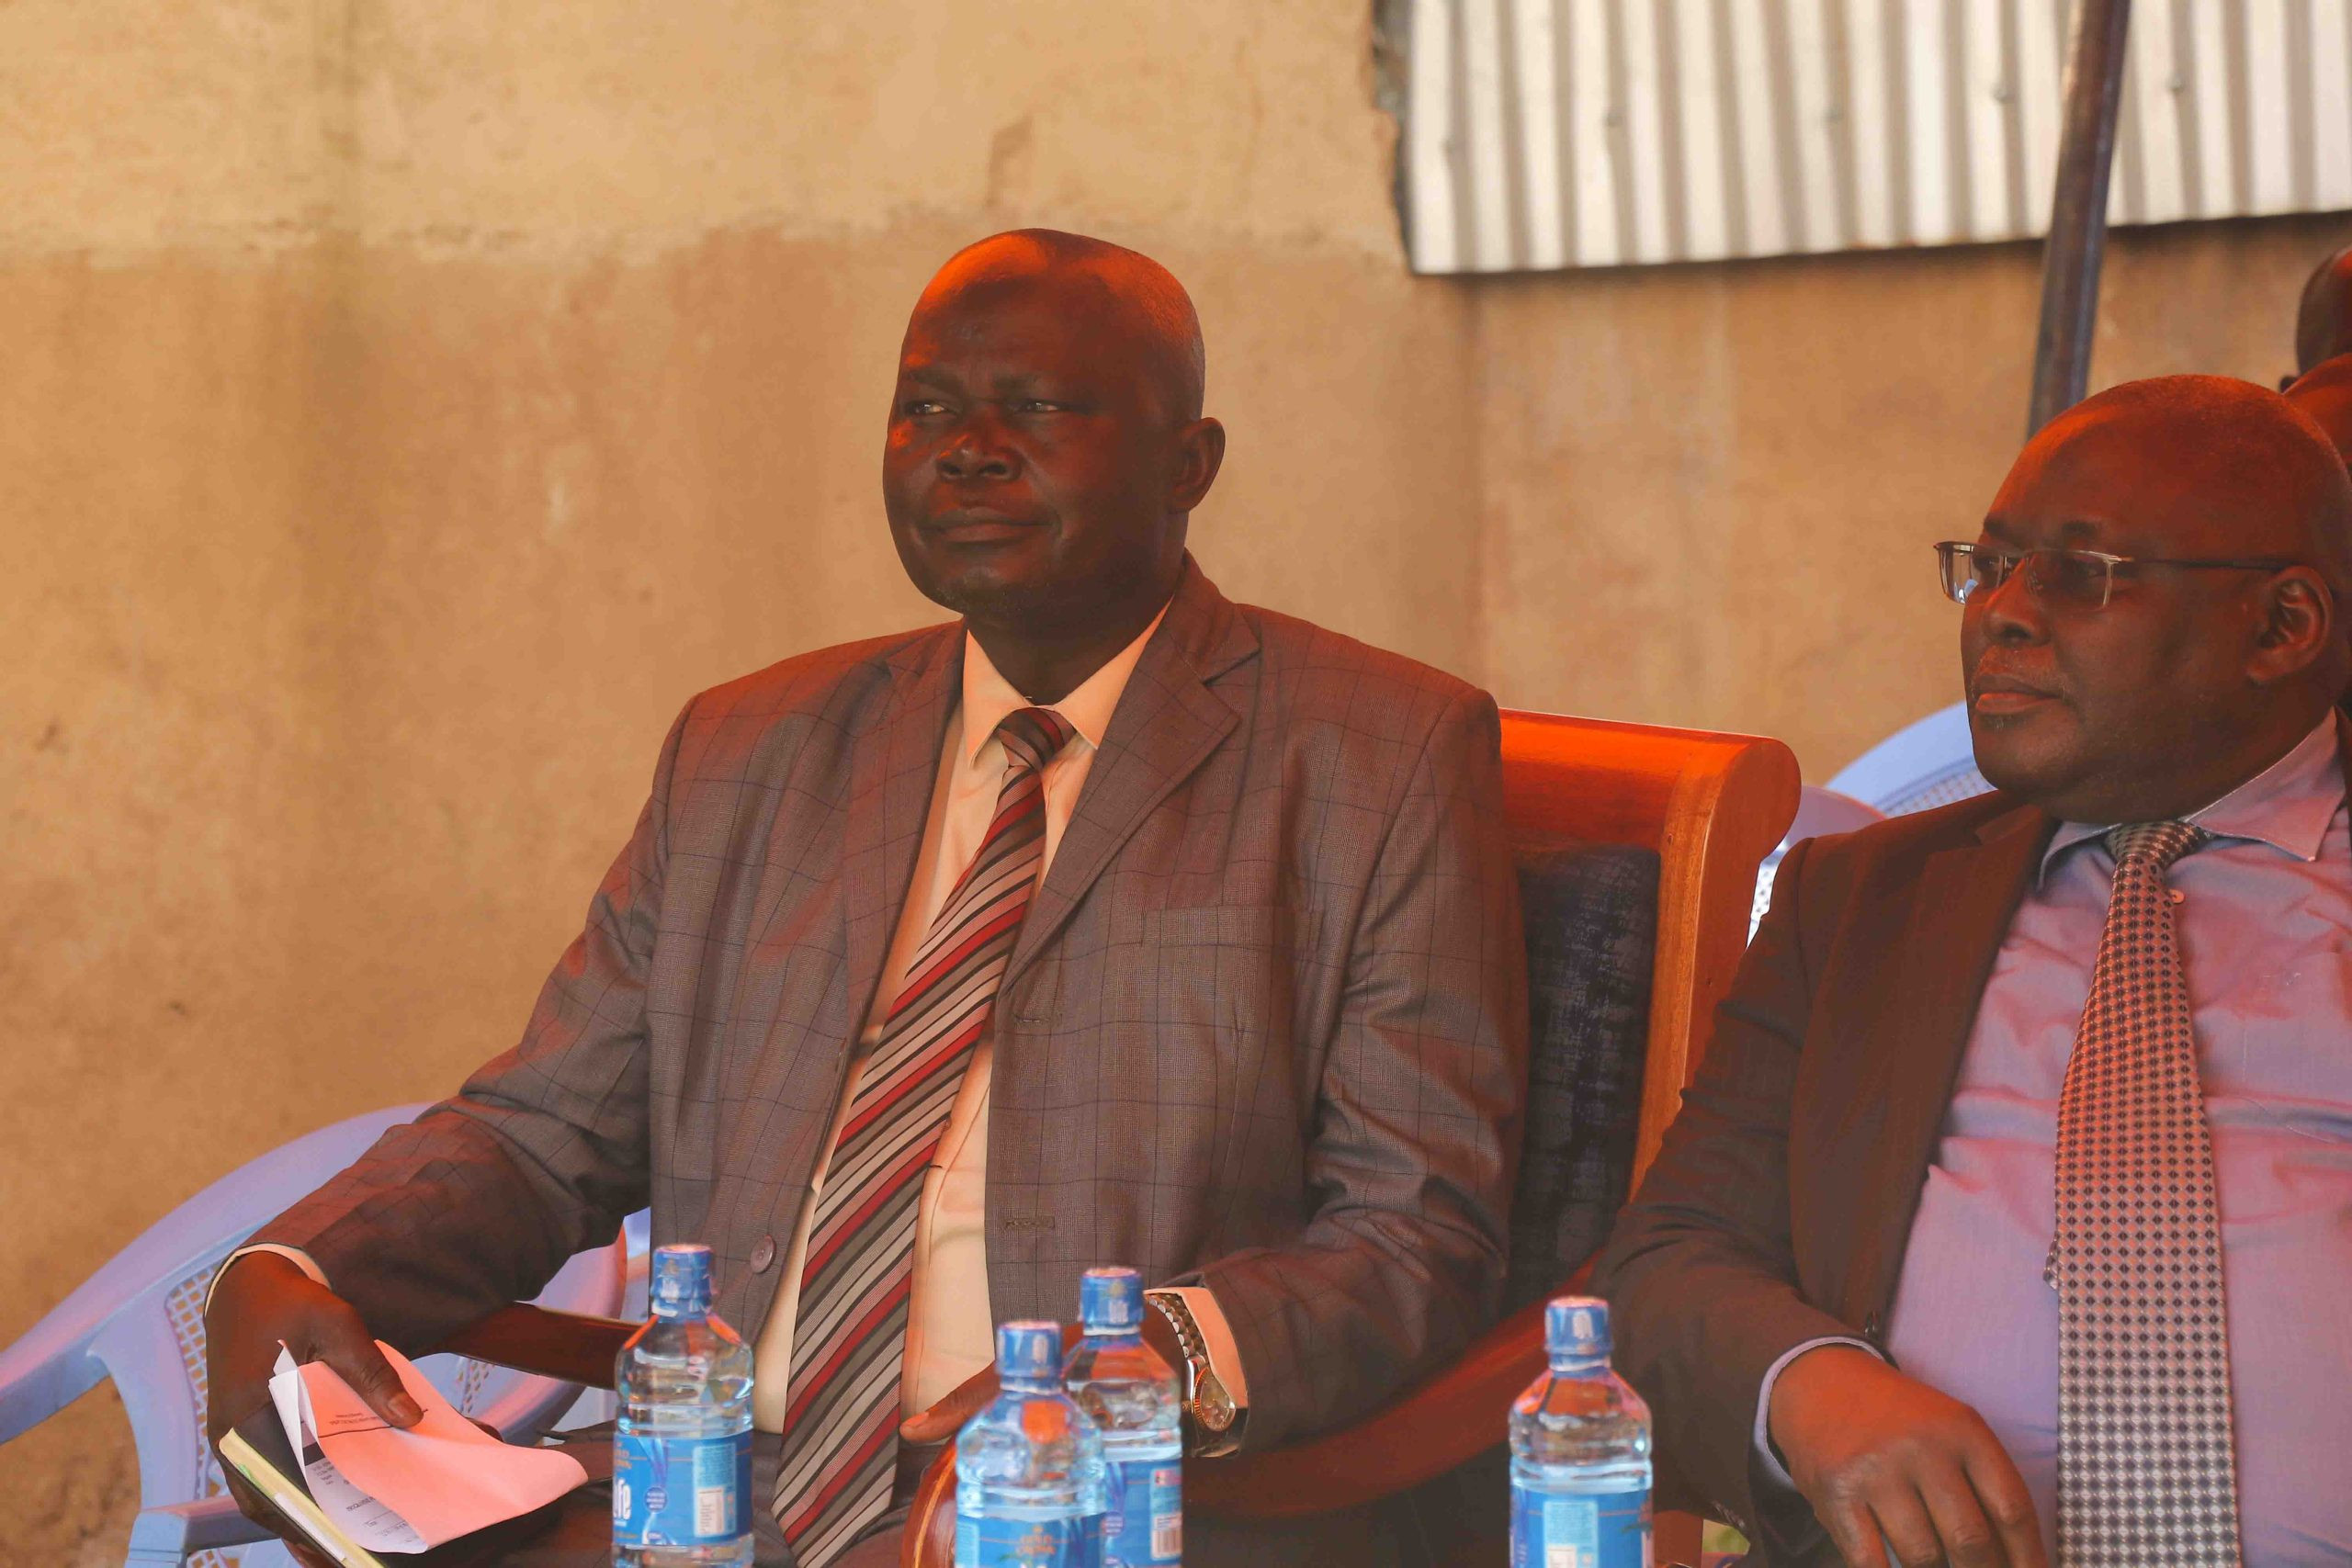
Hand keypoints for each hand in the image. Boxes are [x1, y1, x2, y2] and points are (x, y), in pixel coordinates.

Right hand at [204, 1252, 422, 1543]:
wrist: (246, 1285)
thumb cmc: (292, 1303)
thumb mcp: (338, 1325)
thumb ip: (371, 1371)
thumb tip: (409, 1418)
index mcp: (247, 1419)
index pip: (275, 1489)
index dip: (306, 1522)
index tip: (338, 1545)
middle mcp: (231, 1439)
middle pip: (270, 1500)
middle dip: (309, 1527)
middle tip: (351, 1548)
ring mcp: (233, 1439)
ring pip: (266, 1491)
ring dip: (301, 1510)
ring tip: (348, 1529)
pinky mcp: (242, 1431)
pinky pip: (266, 1471)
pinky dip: (296, 1485)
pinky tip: (333, 1489)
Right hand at [1768, 1346, 2044, 1567]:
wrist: (1820, 1381)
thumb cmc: (1899, 1420)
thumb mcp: (1950, 1429)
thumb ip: (1983, 1484)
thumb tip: (2015, 1560)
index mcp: (1962, 1429)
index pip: (2012, 1510)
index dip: (2027, 1558)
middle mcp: (1921, 1446)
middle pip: (1971, 1541)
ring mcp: (1875, 1470)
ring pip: (1923, 1557)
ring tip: (1933, 1562)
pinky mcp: (1836, 1492)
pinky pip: (1871, 1561)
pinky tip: (1895, 1567)